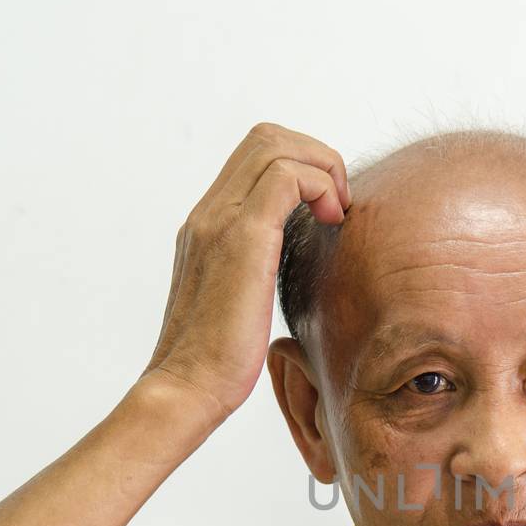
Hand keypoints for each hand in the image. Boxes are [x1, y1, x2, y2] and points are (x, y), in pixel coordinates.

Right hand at [139, 122, 350, 423]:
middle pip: (266, 137)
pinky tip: (331, 222)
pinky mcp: (242, 238)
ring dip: (323, 169)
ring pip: (276, 145)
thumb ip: (256, 274)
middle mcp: (208, 213)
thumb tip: (287, 276)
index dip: (302, 167)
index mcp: (207, 225)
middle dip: (317, 158)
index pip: (255, 158)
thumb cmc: (217, 362)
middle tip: (338, 206)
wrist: (187, 388)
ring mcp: (220, 221)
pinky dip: (320, 186)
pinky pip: (288, 176)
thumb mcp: (239, 304)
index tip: (325, 211)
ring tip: (337, 214)